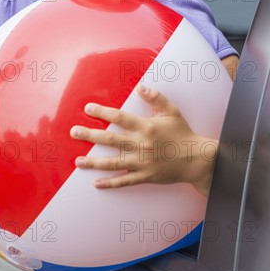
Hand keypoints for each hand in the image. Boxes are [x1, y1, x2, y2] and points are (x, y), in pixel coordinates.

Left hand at [70, 84, 217, 195]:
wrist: (196, 159)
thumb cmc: (183, 132)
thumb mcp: (172, 111)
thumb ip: (156, 97)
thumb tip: (140, 87)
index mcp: (146, 127)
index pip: (119, 118)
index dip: (102, 112)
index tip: (87, 109)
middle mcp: (141, 145)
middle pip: (110, 140)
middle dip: (89, 135)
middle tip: (73, 132)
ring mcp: (142, 163)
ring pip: (113, 163)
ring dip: (94, 162)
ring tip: (77, 162)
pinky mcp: (145, 177)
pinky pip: (124, 181)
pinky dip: (110, 183)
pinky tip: (97, 183)